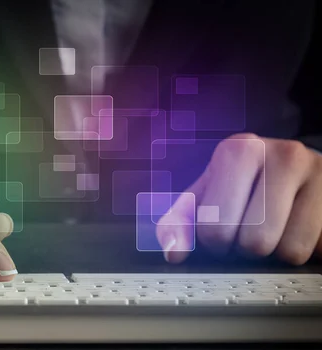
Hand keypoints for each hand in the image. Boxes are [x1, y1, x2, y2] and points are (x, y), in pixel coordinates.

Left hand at [157, 133, 321, 264]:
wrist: (301, 169)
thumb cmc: (247, 183)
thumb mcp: (209, 193)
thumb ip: (182, 221)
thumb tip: (173, 253)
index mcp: (238, 150)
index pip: (214, 226)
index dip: (214, 243)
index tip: (221, 232)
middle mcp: (281, 154)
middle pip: (252, 242)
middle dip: (245, 249)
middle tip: (249, 233)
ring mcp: (318, 172)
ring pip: (288, 250)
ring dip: (276, 252)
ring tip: (275, 229)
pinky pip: (314, 250)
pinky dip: (303, 250)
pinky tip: (298, 228)